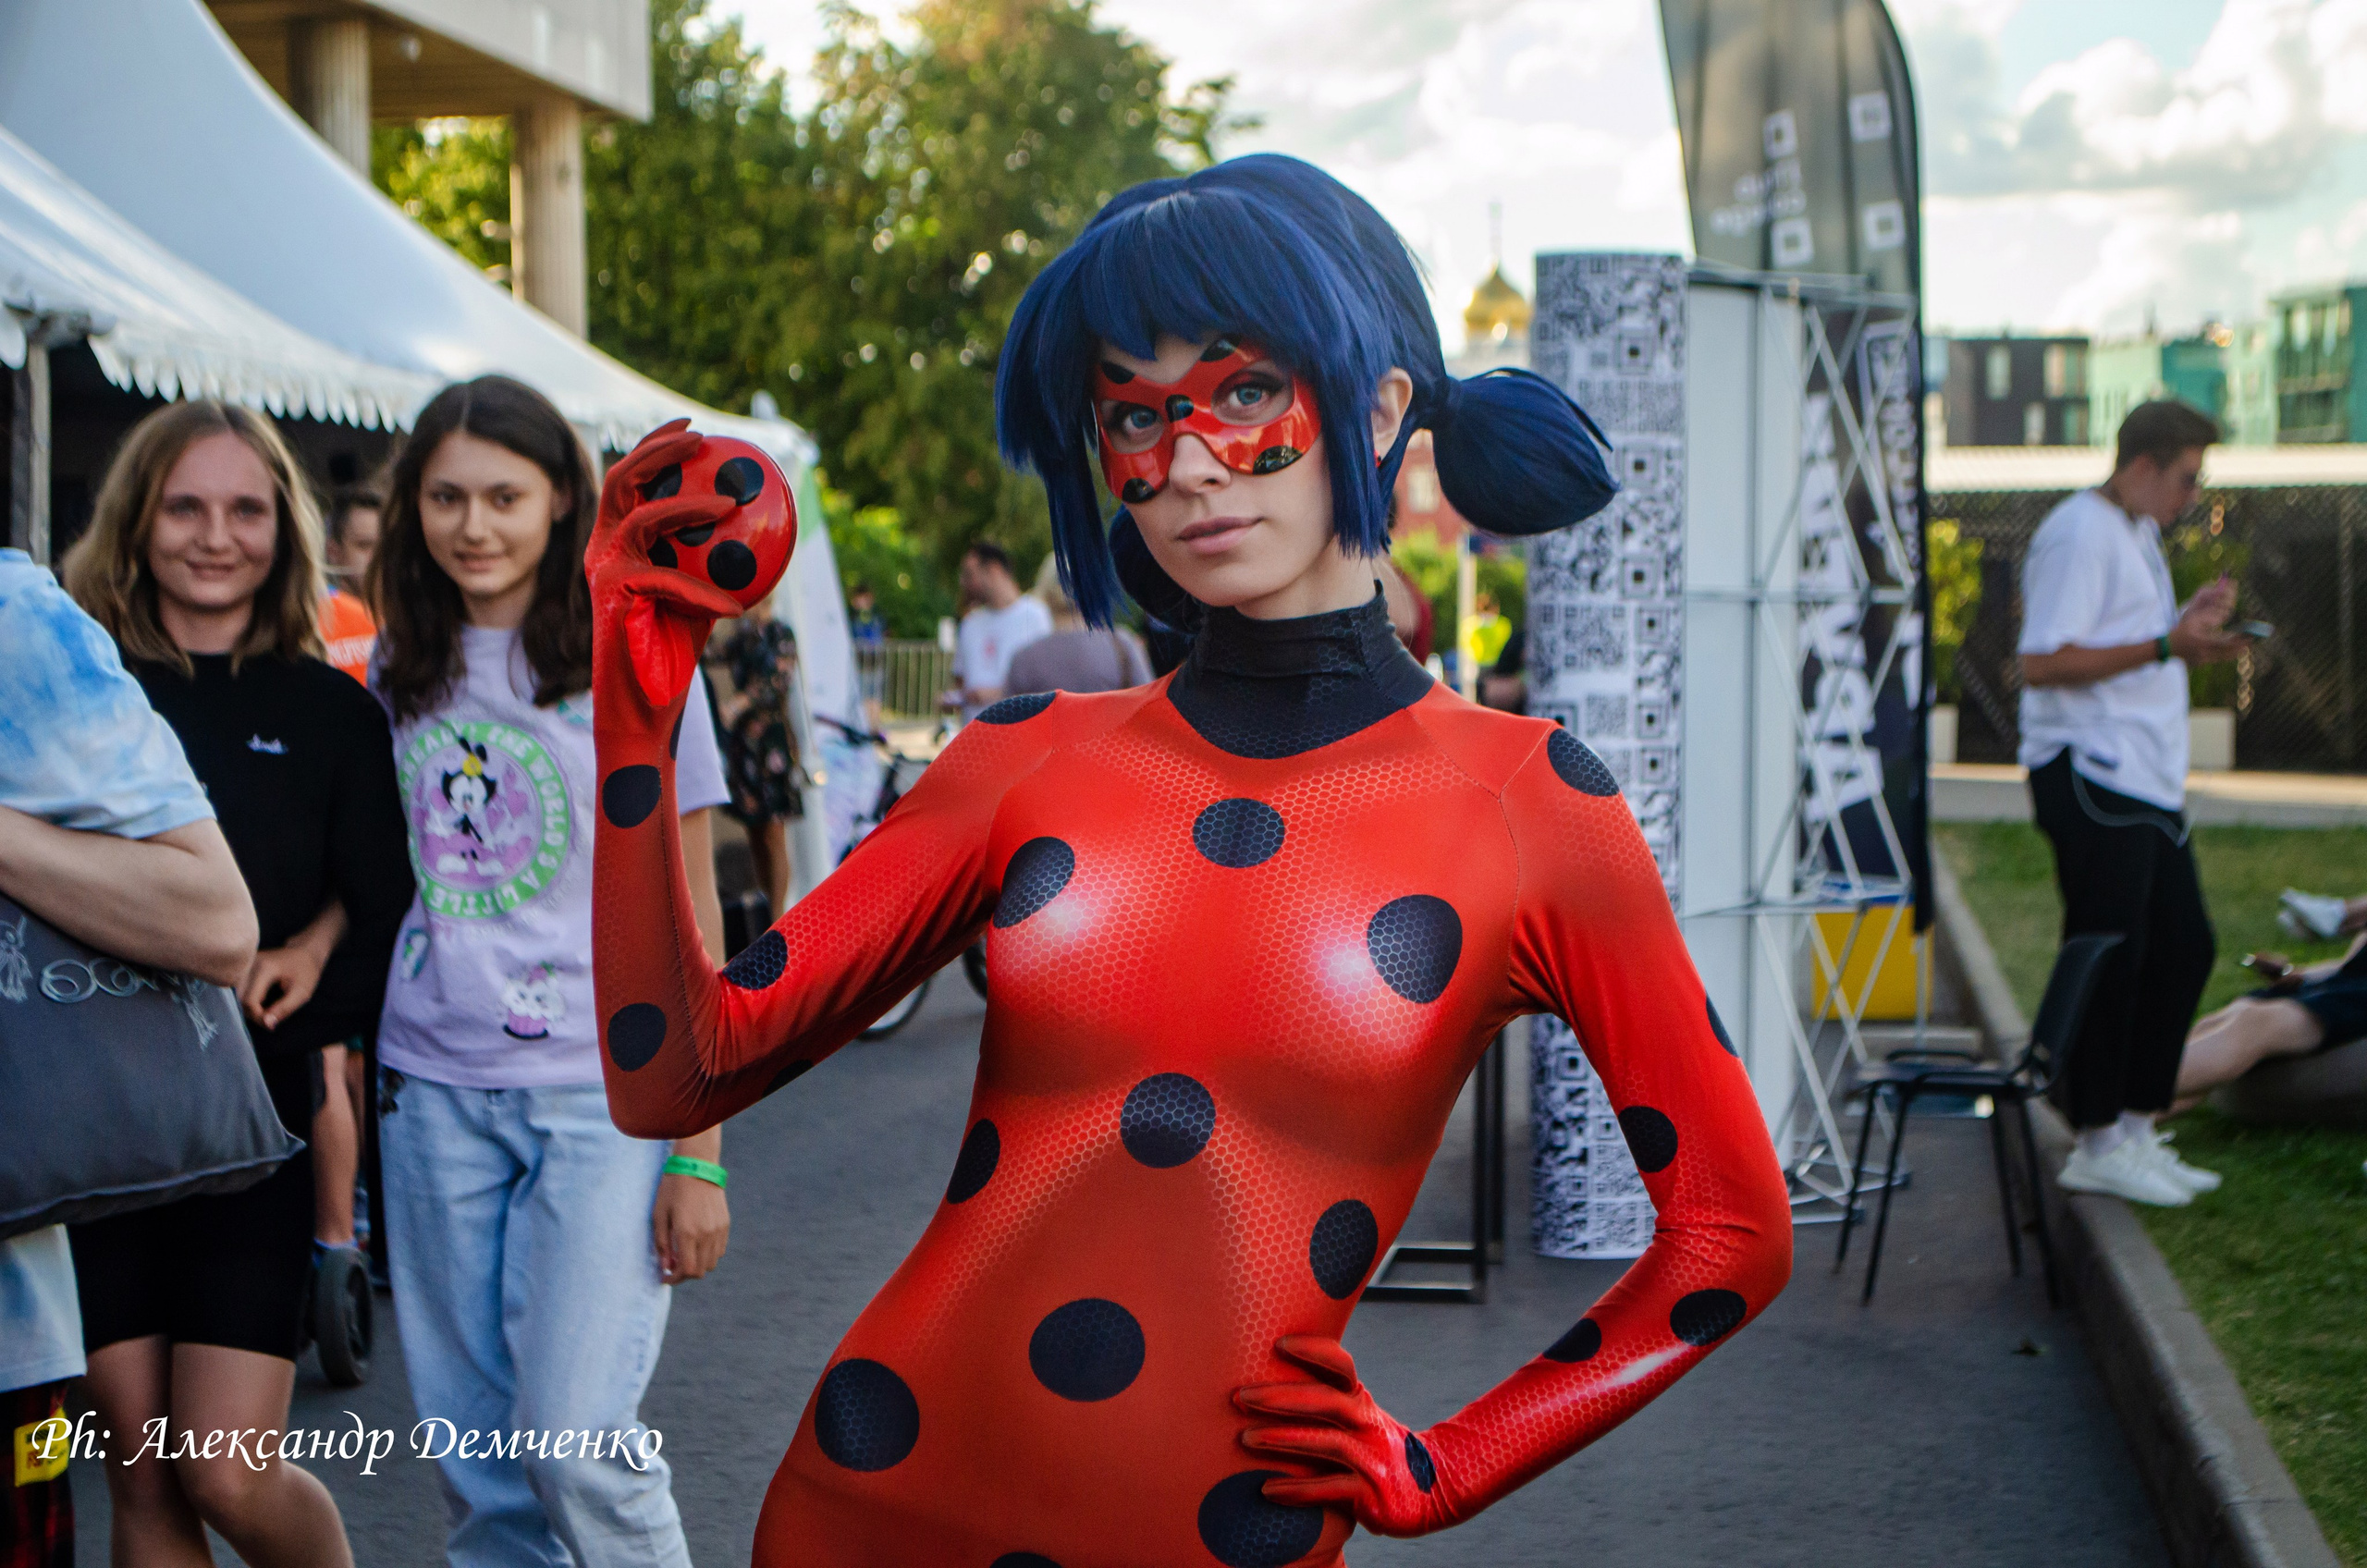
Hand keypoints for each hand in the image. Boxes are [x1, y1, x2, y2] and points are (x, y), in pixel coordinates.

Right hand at [238, 943, 325, 1029]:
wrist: (305, 952)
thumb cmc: (306, 971)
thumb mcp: (302, 992)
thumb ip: (284, 1008)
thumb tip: (267, 1025)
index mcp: (264, 968)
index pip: (250, 1000)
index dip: (258, 1016)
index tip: (271, 1024)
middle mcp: (249, 964)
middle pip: (240, 998)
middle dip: (253, 1013)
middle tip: (270, 1019)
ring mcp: (244, 964)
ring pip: (236, 995)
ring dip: (249, 1008)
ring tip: (267, 1011)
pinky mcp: (242, 967)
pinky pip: (238, 989)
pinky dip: (247, 1000)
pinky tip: (261, 1003)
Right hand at [588, 420, 743, 709]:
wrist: (645, 703)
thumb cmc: (673, 648)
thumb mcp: (703, 592)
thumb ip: (716, 560)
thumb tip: (761, 530)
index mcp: (619, 542)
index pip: (631, 480)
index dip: (656, 446)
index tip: (693, 430)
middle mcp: (604, 549)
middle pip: (622, 479)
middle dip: (659, 449)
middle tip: (702, 439)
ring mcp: (605, 571)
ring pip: (643, 516)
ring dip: (688, 505)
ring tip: (730, 503)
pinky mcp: (613, 597)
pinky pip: (666, 580)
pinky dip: (704, 594)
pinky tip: (736, 609)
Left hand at [652, 1170, 729, 1283]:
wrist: (697, 1166)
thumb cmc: (673, 1189)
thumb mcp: (659, 1215)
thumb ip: (662, 1244)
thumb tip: (665, 1266)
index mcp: (688, 1233)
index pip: (687, 1270)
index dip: (675, 1279)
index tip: (665, 1277)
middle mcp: (706, 1235)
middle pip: (700, 1271)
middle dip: (685, 1275)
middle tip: (672, 1267)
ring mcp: (718, 1230)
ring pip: (712, 1263)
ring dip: (698, 1265)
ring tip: (685, 1255)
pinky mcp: (725, 1224)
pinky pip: (719, 1250)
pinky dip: (708, 1254)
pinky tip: (696, 1245)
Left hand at [1234, 1336, 1455, 1536]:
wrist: (1436, 1490)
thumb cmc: (1376, 1451)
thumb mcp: (1357, 1421)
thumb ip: (1322, 1407)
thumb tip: (1262, 1390)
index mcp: (1360, 1401)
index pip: (1341, 1366)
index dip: (1314, 1352)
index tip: (1280, 1343)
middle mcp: (1367, 1424)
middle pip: (1326, 1400)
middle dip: (1281, 1397)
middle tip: (1240, 1397)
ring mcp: (1371, 1458)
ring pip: (1327, 1442)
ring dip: (1283, 1439)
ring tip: (1246, 1439)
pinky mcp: (1372, 1493)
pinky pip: (1331, 1489)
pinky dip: (1298, 1489)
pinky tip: (1268, 1489)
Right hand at [2168, 576, 2248, 666]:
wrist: (2167, 646)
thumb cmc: (2182, 630)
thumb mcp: (2195, 619)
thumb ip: (2209, 617)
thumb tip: (2224, 617)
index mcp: (2204, 641)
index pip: (2226, 642)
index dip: (2239, 640)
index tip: (2250, 637)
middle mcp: (2205, 653)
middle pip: (2228, 652)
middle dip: (2240, 647)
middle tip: (2251, 642)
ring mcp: (2203, 660)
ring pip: (2223, 657)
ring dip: (2234, 652)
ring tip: (2243, 647)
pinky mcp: (2201, 663)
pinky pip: (2216, 659)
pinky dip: (2223, 654)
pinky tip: (2229, 651)